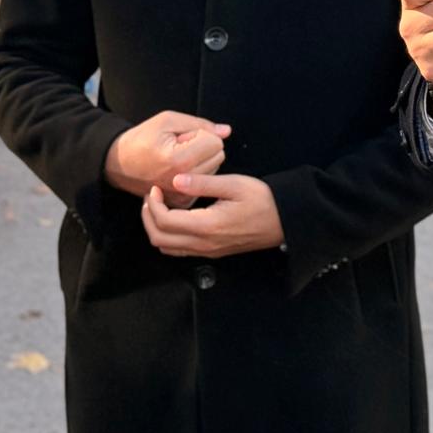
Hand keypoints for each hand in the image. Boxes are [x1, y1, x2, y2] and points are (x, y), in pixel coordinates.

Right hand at [105, 111, 230, 206]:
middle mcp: (183, 182)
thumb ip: (200, 124)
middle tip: (179, 147)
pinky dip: (196, 175)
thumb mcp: (167, 120)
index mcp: (179, 160)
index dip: (200, 134)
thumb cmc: (141, 139)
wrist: (117, 164)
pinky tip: (178, 171)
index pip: (216, 143)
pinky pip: (204, 183)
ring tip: (177, 159)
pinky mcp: (181, 203)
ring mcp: (182, 195)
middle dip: (203, 147)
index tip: (180, 137)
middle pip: (218, 156)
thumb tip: (226, 131)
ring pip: (214, 170)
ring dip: (201, 161)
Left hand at [140, 173, 284, 257]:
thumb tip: (175, 180)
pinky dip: (168, 235)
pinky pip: (180, 250)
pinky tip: (176, 217)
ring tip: (160, 206)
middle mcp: (203, 244)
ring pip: (167, 248)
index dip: (153, 204)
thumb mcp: (234, 184)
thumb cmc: (262, 200)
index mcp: (206, 226)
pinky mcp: (211, 252)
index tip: (155, 188)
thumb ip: (203, 183)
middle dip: (148, 217)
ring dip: (157, 228)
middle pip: (159, 239)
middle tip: (152, 197)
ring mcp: (207, 252)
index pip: (164, 222)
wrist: (284, 221)